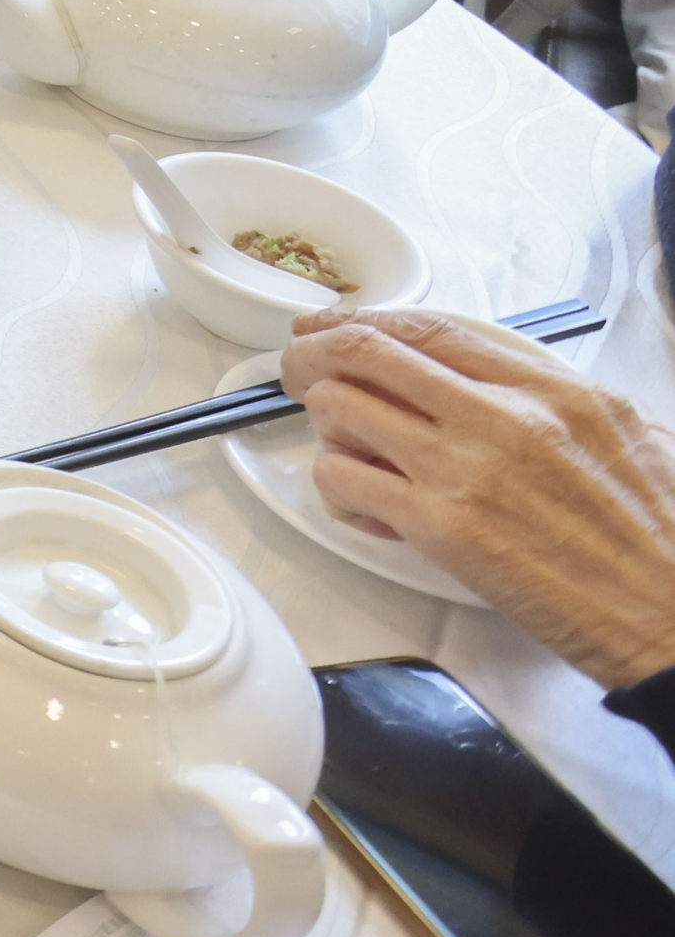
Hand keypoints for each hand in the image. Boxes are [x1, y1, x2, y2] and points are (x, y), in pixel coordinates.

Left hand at [282, 307, 674, 690]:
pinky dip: (336, 486)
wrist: (670, 616)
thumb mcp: (628, 431)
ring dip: (326, 425)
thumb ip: (555, 393)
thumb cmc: (656, 535)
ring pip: (340, 409)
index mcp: (554, 389)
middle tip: (299, 374)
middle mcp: (505, 416)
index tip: (326, 324)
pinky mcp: (441, 528)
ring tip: (351, 450)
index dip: (360, 320)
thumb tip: (487, 373)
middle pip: (367, 352)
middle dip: (314, 355)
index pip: (430, 328)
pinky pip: (342, 480)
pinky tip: (366, 504)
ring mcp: (467, 470)